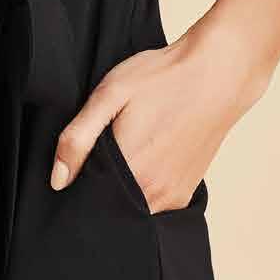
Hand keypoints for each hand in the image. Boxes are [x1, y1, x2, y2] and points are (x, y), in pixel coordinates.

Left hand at [48, 12, 267, 213]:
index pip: (85, 200)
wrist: (220, 72)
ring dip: (120, 187)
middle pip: (107, 207)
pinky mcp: (184, 194)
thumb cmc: (165, 78)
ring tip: (128, 148)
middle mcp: (152, 196)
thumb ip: (78, 140)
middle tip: (105, 148)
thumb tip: (58, 180)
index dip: (76, 184)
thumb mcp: (110, 96)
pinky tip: (144, 158)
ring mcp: (171, 199)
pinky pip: (150, 203)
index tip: (80, 161)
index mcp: (128, 173)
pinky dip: (140, 188)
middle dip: (97, 187)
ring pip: (129, 207)